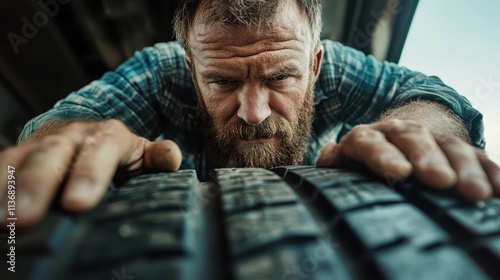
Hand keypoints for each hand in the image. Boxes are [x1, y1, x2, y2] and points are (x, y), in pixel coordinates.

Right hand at [0, 119, 181, 226]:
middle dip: (36, 185)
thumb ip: (155, 158)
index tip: (78, 204)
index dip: (88, 175)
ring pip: (19, 160)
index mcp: (107, 135)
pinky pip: (1, 169)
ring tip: (0, 221)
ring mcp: (41, 145)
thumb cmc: (117, 153)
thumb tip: (171, 158)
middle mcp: (71, 136)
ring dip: (5, 189)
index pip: (100, 150)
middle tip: (22, 219)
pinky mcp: (18, 157)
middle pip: (52, 155)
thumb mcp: (140, 155)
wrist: (86, 136)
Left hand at [316, 119, 499, 200]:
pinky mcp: (456, 151)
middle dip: (429, 158)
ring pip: (449, 147)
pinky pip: (477, 157)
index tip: (401, 172)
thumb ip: (332, 160)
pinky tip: (498, 190)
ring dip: (465, 169)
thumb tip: (327, 152)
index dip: (384, 155)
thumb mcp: (343, 161)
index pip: (370, 141)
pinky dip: (490, 172)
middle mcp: (399, 133)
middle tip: (441, 181)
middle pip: (414, 140)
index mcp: (366, 138)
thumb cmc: (362, 161)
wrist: (393, 144)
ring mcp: (431, 140)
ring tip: (475, 193)